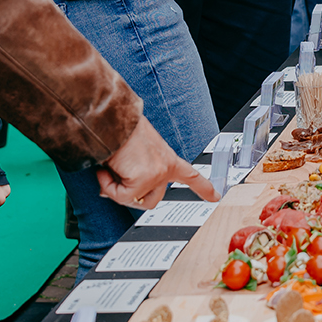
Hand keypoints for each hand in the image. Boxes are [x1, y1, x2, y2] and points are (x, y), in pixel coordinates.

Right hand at [96, 117, 218, 208]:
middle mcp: (166, 167)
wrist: (112, 121)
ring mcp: (157, 174)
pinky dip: (109, 187)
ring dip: (117, 190)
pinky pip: (122, 196)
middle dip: (130, 196)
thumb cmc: (121, 133)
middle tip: (115, 179)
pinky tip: (106, 170)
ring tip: (111, 170)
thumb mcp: (137, 153)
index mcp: (167, 158)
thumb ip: (135, 173)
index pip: (191, 176)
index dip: (204, 188)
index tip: (215, 196)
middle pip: (152, 201)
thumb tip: (116, 192)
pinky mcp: (143, 178)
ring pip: (135, 201)